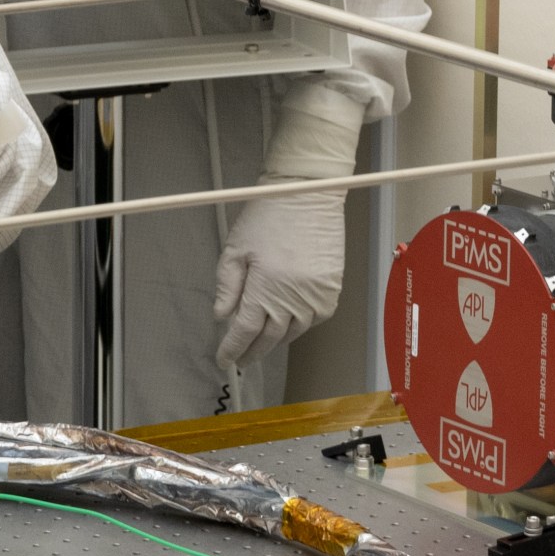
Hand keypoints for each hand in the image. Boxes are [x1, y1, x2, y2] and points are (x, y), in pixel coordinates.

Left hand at [214, 185, 346, 373]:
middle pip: (269, 338)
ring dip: (275, 341)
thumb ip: (227, 285)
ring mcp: (316, 296)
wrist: (307, 195)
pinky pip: (314, 319)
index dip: (232, 349)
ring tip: (260, 343)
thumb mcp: (236, 248)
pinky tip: (287, 323)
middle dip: (252, 352)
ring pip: (293, 332)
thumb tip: (221, 316)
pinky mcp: (332, 290)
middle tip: (240, 359)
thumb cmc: (268, 216)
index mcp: (265, 288)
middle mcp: (293, 298)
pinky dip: (298, 325)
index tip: (224, 360)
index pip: (245, 331)